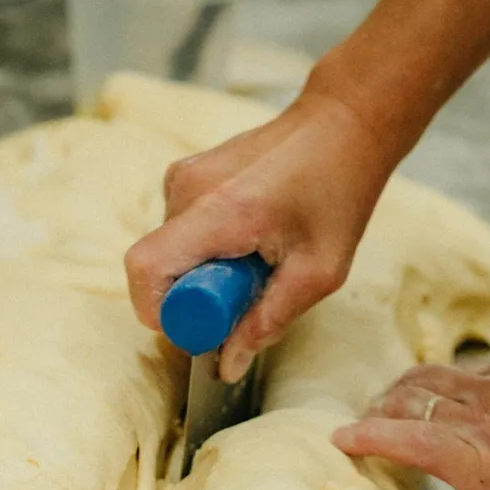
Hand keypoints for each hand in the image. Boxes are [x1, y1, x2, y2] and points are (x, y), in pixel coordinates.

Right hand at [124, 88, 398, 381]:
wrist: (344, 123)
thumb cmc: (339, 191)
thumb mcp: (318, 271)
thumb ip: (268, 321)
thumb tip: (225, 366)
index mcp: (219, 211)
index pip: (145, 270)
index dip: (161, 312)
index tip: (201, 326)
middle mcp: (188, 188)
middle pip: (157, 267)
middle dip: (193, 295)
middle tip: (247, 291)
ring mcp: (183, 175)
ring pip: (170, 250)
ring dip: (204, 269)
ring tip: (257, 256)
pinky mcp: (186, 172)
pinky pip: (179, 229)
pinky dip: (205, 246)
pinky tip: (249, 235)